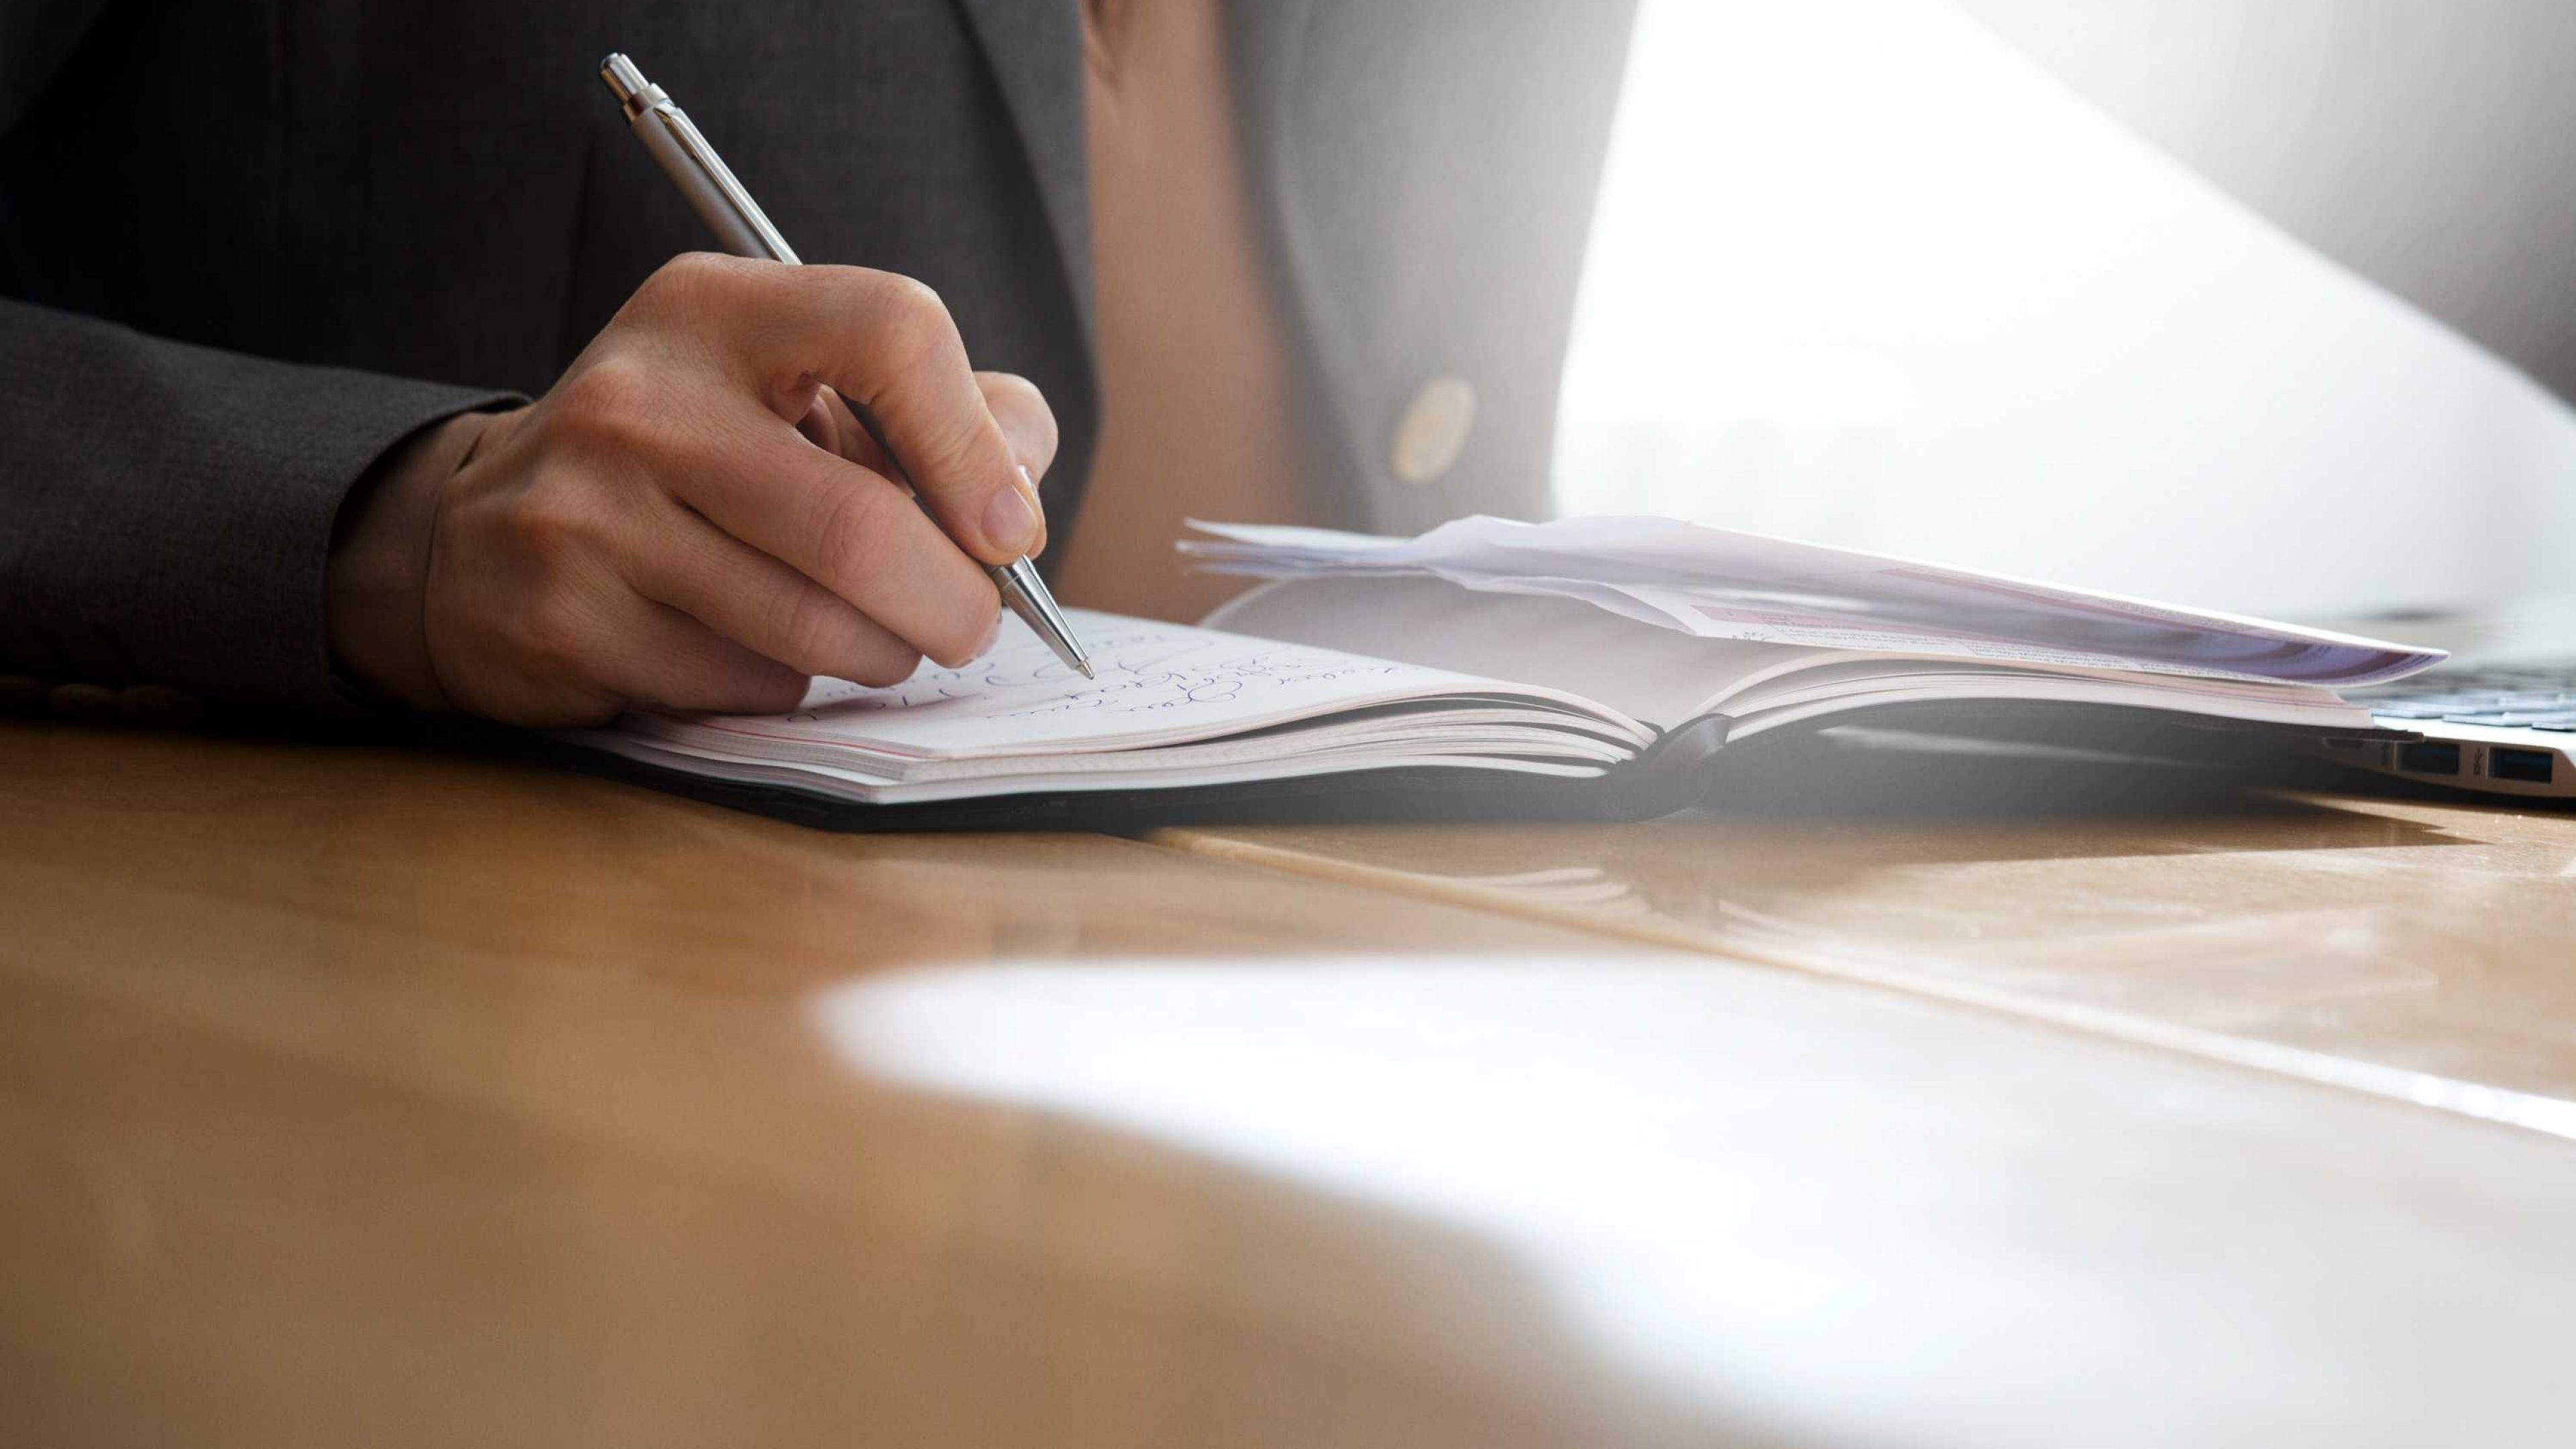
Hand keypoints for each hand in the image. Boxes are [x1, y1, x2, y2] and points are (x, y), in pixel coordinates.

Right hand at [326, 253, 1059, 725]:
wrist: (476, 532)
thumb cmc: (694, 459)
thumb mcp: (797, 389)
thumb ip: (941, 414)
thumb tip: (1022, 497)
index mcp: (717, 310)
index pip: (891, 328)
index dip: (975, 443)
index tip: (1009, 529)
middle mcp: (641, 398)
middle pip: (860, 526)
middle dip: (953, 603)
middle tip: (969, 625)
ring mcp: (588, 513)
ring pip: (811, 627)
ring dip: (880, 655)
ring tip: (873, 639)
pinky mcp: (564, 621)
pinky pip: (744, 686)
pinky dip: (788, 687)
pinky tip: (753, 650)